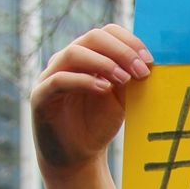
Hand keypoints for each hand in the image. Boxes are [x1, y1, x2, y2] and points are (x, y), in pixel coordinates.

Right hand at [30, 23, 152, 188]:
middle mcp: (67, 60)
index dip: (129, 41)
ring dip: (104, 63)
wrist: (79, 155)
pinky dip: (84, 80)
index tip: (149, 60)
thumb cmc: (100, 123)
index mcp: (88, 55)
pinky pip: (59, 80)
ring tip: (125, 78)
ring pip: (74, 53)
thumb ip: (130, 77)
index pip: (106, 33)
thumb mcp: (121, 97)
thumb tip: (149, 60)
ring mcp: (50, 76)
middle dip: (121, 51)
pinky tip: (104, 89)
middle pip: (92, 38)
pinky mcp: (39, 96)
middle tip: (141, 70)